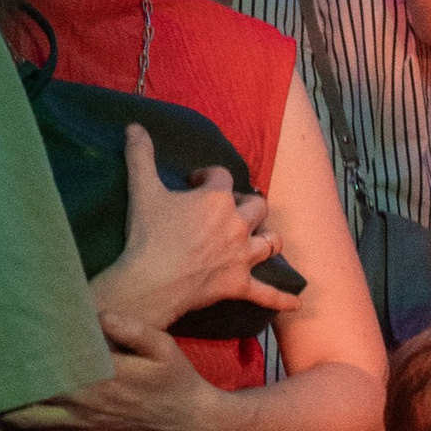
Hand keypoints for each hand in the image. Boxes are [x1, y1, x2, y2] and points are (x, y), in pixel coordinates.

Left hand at [2, 316, 224, 430]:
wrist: (188, 422)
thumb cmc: (176, 379)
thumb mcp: (166, 349)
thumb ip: (134, 330)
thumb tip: (101, 315)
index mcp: (103, 379)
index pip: (51, 368)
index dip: (21, 359)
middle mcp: (85, 405)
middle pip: (28, 397)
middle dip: (0, 385)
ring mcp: (81, 424)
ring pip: (26, 422)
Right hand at [101, 125, 295, 324]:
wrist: (151, 280)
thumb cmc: (148, 234)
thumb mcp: (142, 189)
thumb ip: (140, 155)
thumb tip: (134, 126)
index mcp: (217, 199)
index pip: (222, 176)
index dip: (207, 176)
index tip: (193, 182)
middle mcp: (237, 225)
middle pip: (257, 207)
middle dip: (246, 204)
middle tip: (229, 209)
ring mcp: (242, 256)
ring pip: (271, 242)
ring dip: (269, 238)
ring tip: (261, 238)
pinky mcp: (239, 285)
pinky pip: (267, 294)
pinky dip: (282, 299)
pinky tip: (296, 304)